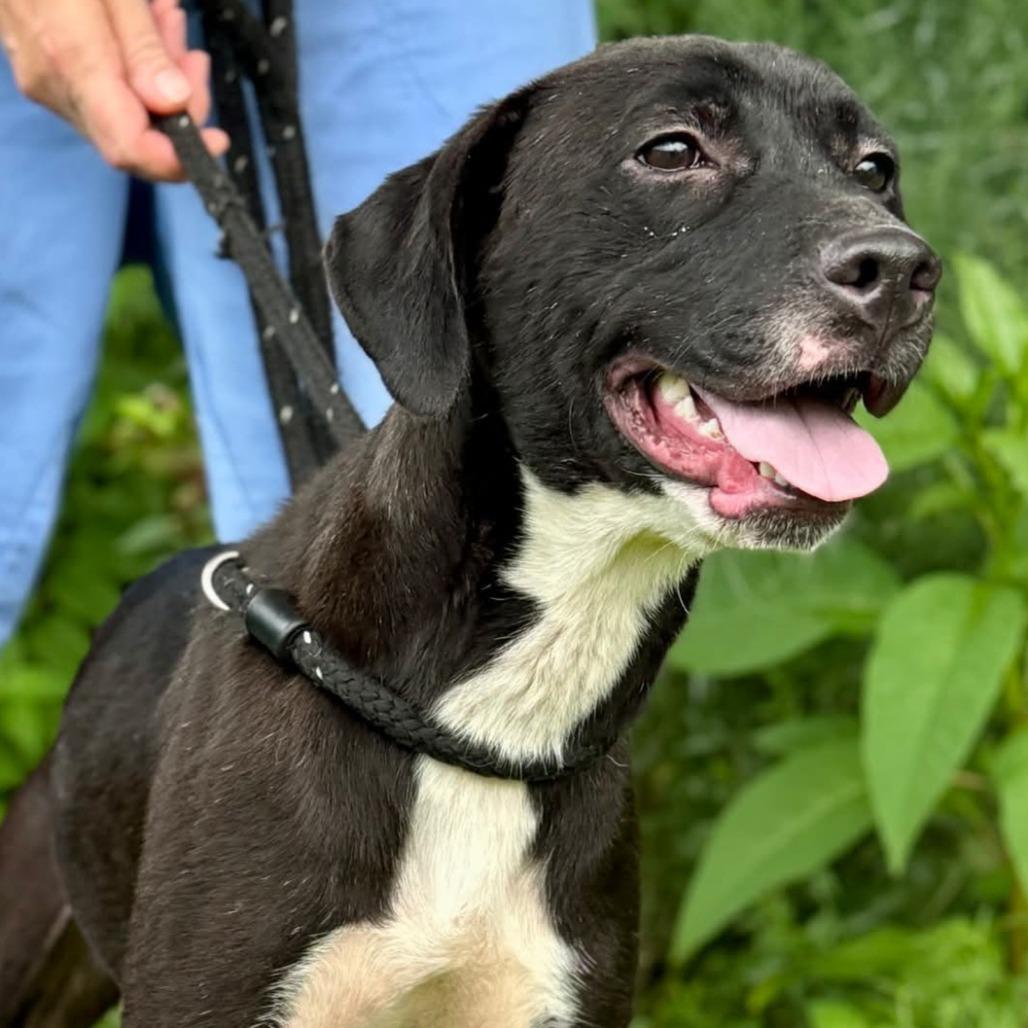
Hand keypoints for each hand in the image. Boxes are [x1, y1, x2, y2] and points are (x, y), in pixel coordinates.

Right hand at [0, 0, 228, 180]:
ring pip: (124, 111)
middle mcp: (55, 85)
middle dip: (179, 106)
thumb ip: (142, 45)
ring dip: (161, 78)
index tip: (217, 140)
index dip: (177, 160)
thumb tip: (173, 103)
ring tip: (171, 24)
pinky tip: (147, 26)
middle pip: (135, 134)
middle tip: (195, 59)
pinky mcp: (47, 70)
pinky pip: (103, 89)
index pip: (128, 147)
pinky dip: (135, 67)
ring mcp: (47, 81)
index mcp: (72, 62)